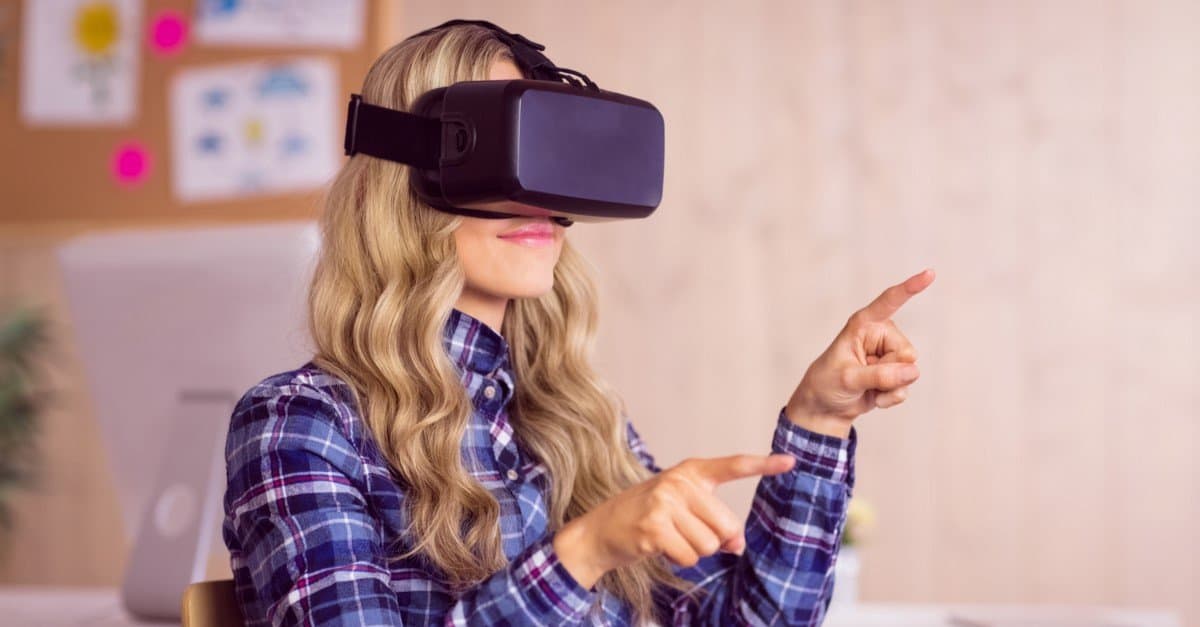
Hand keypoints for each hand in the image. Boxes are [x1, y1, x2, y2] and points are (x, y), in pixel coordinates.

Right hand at [552, 453, 795, 588]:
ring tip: (669, 538)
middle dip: (713, 541)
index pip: (732, 466)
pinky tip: (659, 547)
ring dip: (692, 552)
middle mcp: (678, 482)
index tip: (791, 461)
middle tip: (687, 535)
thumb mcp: (683, 512)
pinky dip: (679, 560)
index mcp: (690, 472)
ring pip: (709, 545)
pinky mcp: (654, 526)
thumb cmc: (648, 519)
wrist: (601, 531)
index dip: (763, 464)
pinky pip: (689, 557)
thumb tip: (738, 545)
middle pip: (726, 525)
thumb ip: (714, 522)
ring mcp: (665, 502)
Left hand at [785, 268, 935, 437]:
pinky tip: (873, 396)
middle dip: (889, 372)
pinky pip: (906, 387)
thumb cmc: (827, 384)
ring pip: (910, 371)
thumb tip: (913, 371)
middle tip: (863, 376)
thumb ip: (880, 375)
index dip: (910, 288)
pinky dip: (889, 397)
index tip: (930, 273)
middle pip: (907, 353)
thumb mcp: (847, 379)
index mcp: (864, 324)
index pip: (889, 302)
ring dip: (889, 387)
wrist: (825, 407)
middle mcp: (881, 335)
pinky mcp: (896, 373)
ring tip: (865, 386)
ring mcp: (890, 355)